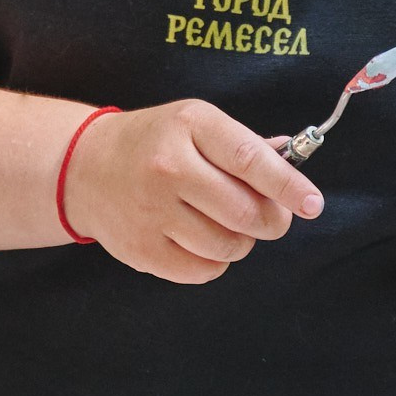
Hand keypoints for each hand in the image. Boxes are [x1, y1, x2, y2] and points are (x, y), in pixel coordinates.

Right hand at [64, 97, 322, 285]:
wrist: (83, 167)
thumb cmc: (154, 143)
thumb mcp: (195, 124)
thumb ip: (244, 147)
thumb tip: (293, 169)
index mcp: (189, 126)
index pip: (249, 160)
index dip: (287, 185)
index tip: (312, 203)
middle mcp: (168, 167)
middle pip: (244, 211)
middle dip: (270, 221)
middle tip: (269, 218)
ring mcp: (152, 211)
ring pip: (227, 246)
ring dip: (241, 242)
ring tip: (225, 224)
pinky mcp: (141, 249)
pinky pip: (202, 271)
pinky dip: (214, 263)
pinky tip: (200, 241)